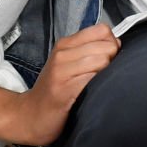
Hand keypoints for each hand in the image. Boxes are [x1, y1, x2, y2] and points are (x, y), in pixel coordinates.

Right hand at [12, 24, 119, 145]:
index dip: (111, 43)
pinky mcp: (63, 91)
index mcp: (65, 44)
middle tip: (105, 75)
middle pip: (106, 46)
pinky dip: (99, 86)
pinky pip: (92, 80)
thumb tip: (117, 45)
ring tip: (99, 86)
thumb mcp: (68, 64)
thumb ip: (89, 51)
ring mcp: (61, 71)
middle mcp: (62, 54)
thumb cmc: (54, 90)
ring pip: (101, 61)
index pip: (102, 30)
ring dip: (108, 74)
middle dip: (113, 60)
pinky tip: (94, 95)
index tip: (109, 58)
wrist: (29, 116)